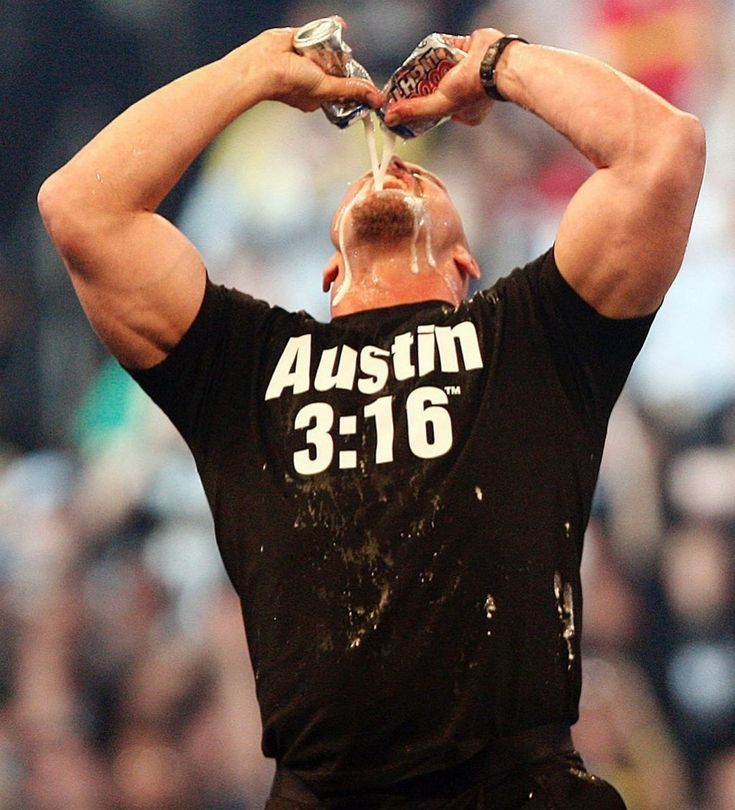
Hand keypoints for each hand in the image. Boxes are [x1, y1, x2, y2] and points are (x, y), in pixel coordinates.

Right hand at [247, 20, 383, 112]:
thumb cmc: (288, 83)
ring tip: (333, 46)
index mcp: (318, 95)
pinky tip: (334, 27)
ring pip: (329, 49)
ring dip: (335, 46)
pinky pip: (318, 31)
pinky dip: (327, 27)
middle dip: (343, 63)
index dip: (354, 84)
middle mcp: (313, 77)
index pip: (343, 89)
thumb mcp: (327, 89)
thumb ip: (352, 90)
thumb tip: (375, 98)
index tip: (363, 80)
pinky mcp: (301, 39)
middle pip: (338, 68)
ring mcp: (307, 58)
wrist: (265, 64)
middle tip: (342, 61)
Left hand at [384, 29, 504, 127]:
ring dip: (428, 66)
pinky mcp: (468, 50)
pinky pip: (447, 48)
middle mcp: (468, 93)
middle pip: (437, 88)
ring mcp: (468, 71)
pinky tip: (427, 50)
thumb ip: (415, 110)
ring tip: (415, 65)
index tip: (405, 100)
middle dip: (422, 84)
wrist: (496, 60)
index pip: (436, 108)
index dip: (421, 104)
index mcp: (465, 113)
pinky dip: (437, 48)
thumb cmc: (474, 89)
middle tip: (405, 81)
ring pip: (440, 68)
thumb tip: (390, 119)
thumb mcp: (439, 106)